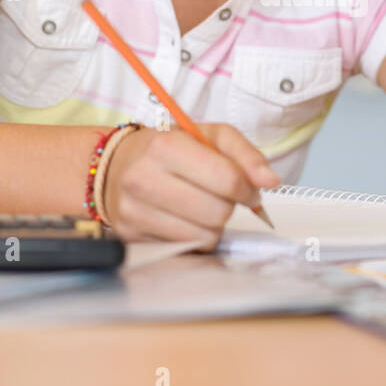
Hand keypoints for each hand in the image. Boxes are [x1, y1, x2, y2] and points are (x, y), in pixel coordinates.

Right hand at [101, 122, 281, 248]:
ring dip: (213, 226)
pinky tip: (186, 220)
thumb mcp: (209, 136)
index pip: (227, 180)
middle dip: (229, 207)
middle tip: (220, 197)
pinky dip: (195, 238)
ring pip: (203, 236)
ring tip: (201, 207)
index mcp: (166, 146)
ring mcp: (134, 210)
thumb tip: (271, 181)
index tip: (249, 190)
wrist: (115, 165)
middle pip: (217, 212)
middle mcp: (144, 178)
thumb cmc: (168, 148)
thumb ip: (246, 154)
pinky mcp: (131, 235)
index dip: (249, 189)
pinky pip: (185, 249)